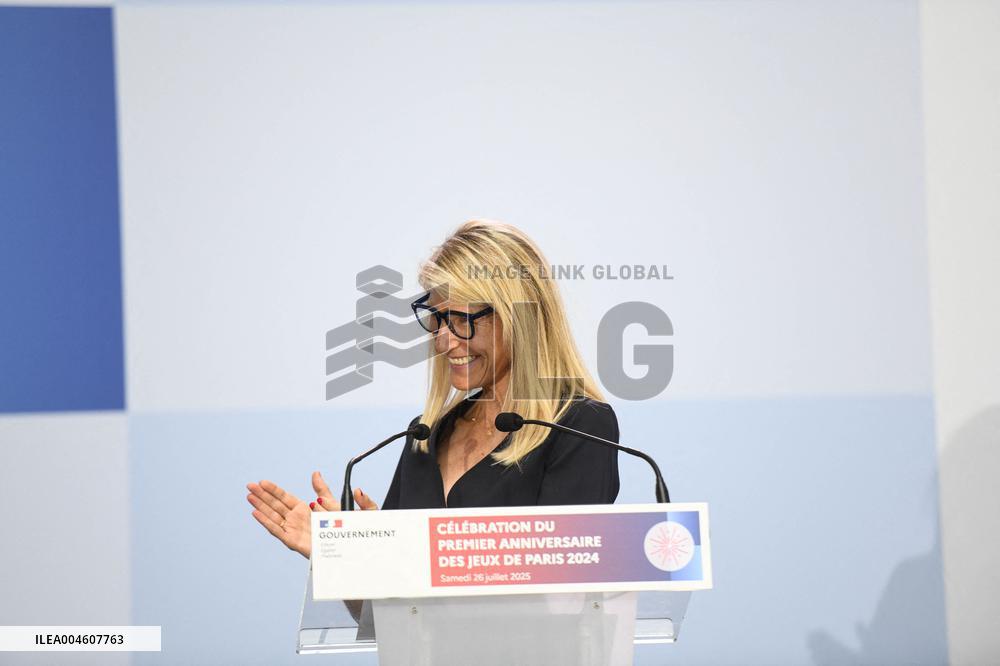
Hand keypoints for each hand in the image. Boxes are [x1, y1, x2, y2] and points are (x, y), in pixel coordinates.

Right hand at [247, 472, 378, 558]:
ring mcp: (295, 530)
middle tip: (249, 485)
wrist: (352, 545)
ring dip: (260, 507)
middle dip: (262, 496)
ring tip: (249, 496)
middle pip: (275, 505)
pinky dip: (266, 522)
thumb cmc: (346, 527)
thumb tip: (315, 474)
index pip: (284, 497)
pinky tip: (256, 513)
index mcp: (305, 509)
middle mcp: (297, 520)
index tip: (262, 482)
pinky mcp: (295, 541)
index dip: (273, 490)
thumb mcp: (336, 503)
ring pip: (273, 517)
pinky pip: (278, 531)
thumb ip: (323, 490)